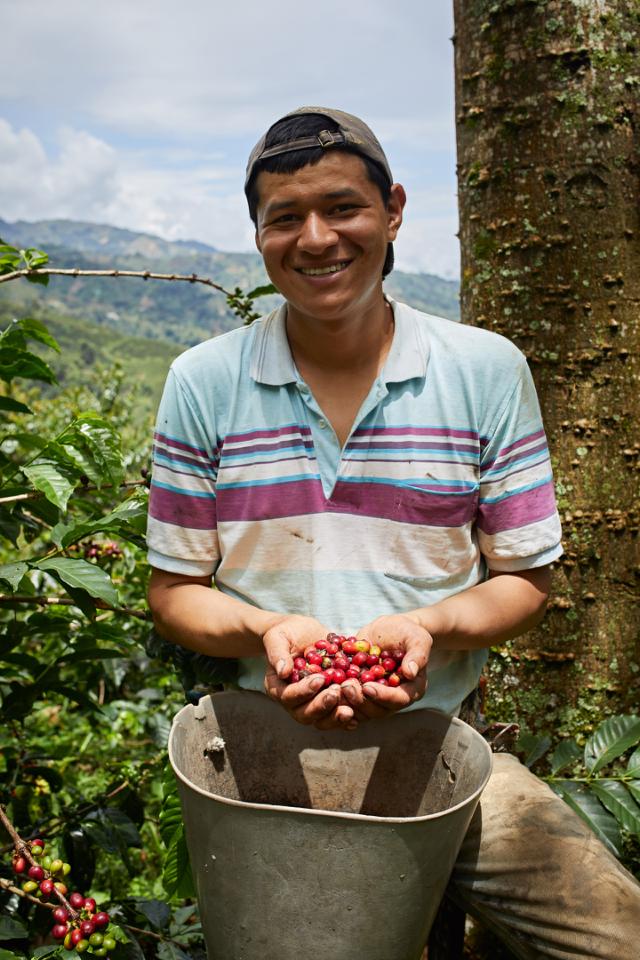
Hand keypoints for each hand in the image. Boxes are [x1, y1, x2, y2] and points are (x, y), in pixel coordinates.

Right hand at [262, 615, 356, 730]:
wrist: (304, 633)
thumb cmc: (287, 633)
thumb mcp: (278, 637)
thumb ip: (277, 653)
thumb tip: (283, 671)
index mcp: (278, 687)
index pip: (288, 696)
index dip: (304, 690)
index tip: (320, 679)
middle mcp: (294, 701)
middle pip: (305, 714)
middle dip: (322, 706)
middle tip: (337, 693)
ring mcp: (312, 703)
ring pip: (322, 720)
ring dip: (336, 717)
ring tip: (350, 708)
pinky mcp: (328, 702)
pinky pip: (335, 715)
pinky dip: (346, 718)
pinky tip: (359, 715)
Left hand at [340, 614, 432, 721]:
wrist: (389, 630)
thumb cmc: (407, 632)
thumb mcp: (417, 638)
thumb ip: (417, 654)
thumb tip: (411, 672)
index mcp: (412, 689)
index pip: (398, 699)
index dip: (383, 696)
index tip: (368, 687)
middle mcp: (392, 698)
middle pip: (376, 710)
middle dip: (360, 700)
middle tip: (345, 686)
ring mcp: (374, 698)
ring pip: (359, 710)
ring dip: (345, 701)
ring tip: (333, 687)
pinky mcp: (359, 693)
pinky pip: (347, 702)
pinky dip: (335, 698)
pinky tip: (323, 689)